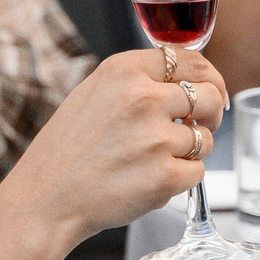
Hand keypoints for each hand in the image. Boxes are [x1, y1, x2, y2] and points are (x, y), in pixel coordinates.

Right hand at [0, 46, 227, 249]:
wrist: (45, 197)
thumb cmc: (69, 149)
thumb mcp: (96, 93)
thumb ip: (141, 82)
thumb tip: (192, 84)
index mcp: (124, 71)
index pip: (191, 61)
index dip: (210, 79)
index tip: (213, 93)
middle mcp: (143, 98)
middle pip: (210, 96)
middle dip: (211, 114)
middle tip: (197, 128)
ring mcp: (156, 138)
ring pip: (205, 139)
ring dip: (188, 151)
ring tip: (151, 160)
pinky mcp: (165, 176)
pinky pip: (197, 172)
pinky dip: (180, 179)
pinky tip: (149, 179)